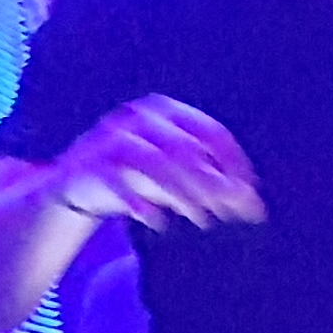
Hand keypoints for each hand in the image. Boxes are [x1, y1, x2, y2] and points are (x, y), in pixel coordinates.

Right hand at [52, 94, 262, 230]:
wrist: (77, 181)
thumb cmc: (138, 175)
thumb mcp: (179, 175)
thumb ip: (212, 183)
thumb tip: (255, 205)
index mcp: (167, 110)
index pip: (211, 132)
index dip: (235, 164)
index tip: (251, 196)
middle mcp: (140, 118)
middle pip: (186, 149)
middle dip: (213, 183)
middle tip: (233, 214)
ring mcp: (112, 138)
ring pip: (156, 164)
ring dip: (183, 194)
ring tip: (202, 221)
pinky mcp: (90, 164)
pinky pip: (118, 182)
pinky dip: (139, 203)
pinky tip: (157, 222)